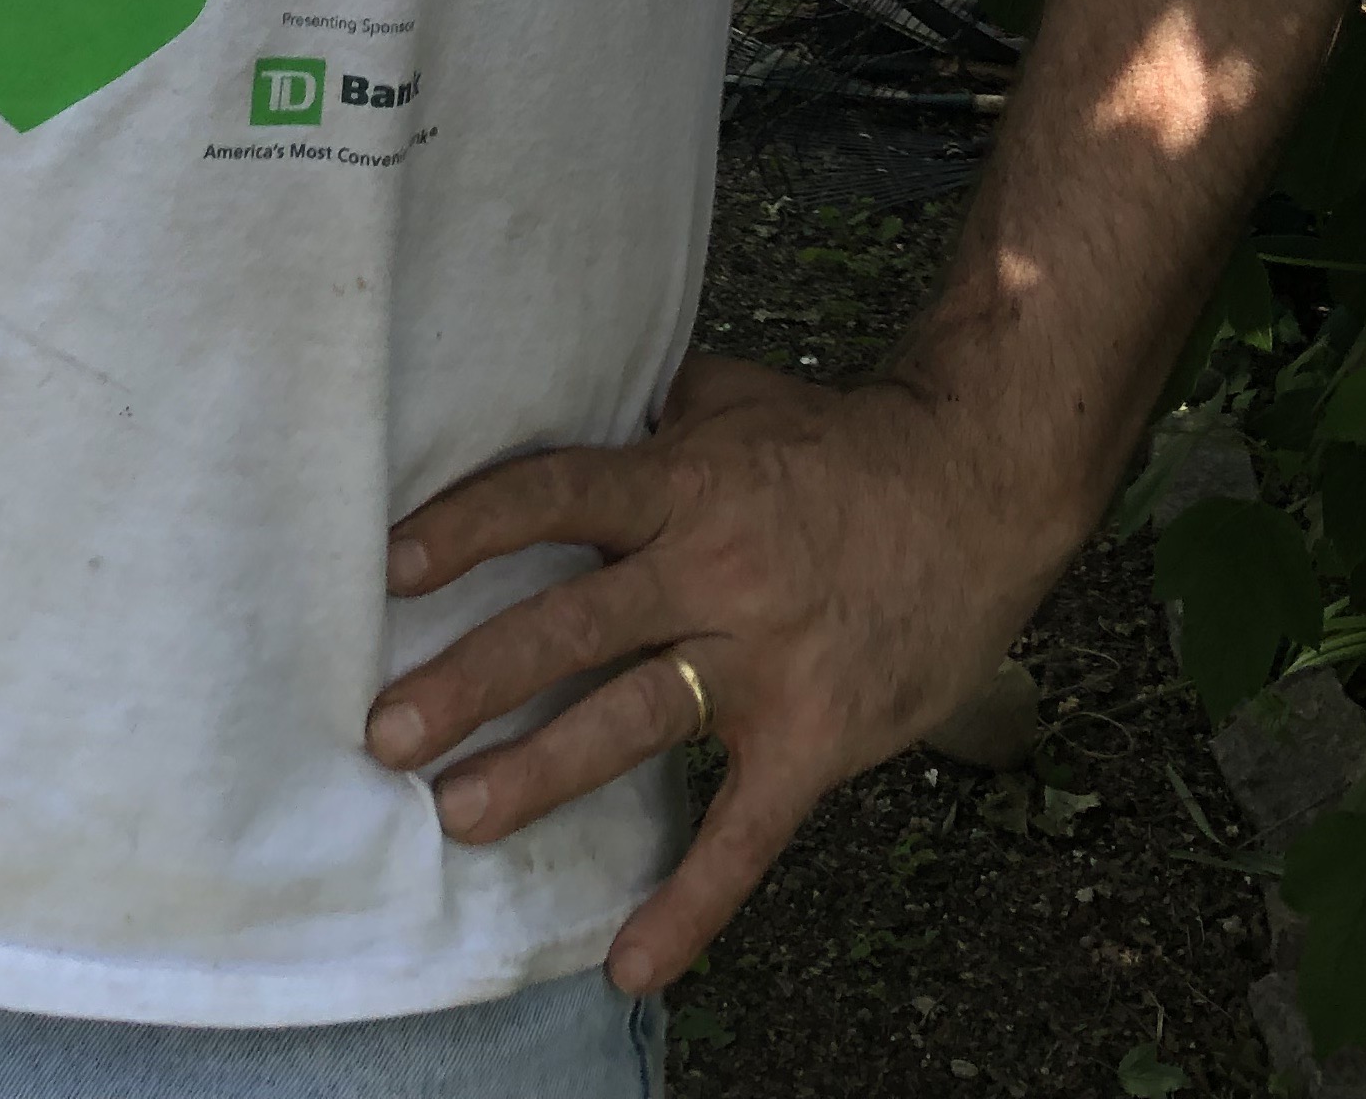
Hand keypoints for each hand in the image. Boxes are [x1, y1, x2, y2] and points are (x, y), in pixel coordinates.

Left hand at [366, 357, 1051, 995]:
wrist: (979, 484)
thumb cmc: (841, 441)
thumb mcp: (732, 400)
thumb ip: (648, 417)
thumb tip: (564, 406)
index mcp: (681, 483)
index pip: (553, 496)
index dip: (468, 528)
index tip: (387, 568)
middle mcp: (710, 568)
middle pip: (572, 624)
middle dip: (472, 681)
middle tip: (386, 732)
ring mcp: (764, 658)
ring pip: (634, 721)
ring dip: (541, 774)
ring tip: (458, 817)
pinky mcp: (815, 736)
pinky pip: (744, 834)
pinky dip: (689, 905)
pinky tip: (630, 965)